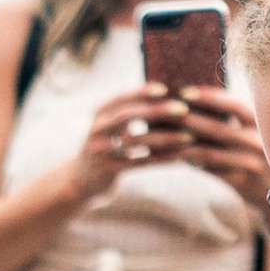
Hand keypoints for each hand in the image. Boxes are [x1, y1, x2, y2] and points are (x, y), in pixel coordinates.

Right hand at [68, 84, 191, 201]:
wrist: (81, 182)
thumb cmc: (106, 149)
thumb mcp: (110, 127)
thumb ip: (130, 113)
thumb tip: (165, 94)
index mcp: (100, 114)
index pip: (122, 98)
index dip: (142, 92)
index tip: (165, 88)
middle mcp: (97, 130)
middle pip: (128, 116)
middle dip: (157, 110)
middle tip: (183, 109)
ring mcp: (101, 151)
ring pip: (137, 142)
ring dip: (165, 138)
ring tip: (189, 136)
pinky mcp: (109, 171)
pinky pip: (140, 163)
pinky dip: (161, 159)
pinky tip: (180, 157)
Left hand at [174, 86, 269, 210]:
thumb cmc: (263, 158)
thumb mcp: (256, 135)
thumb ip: (233, 122)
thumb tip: (196, 104)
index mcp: (262, 125)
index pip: (235, 106)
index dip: (210, 97)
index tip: (185, 91)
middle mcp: (260, 142)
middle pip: (218, 128)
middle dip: (188, 119)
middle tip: (163, 113)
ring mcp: (252, 164)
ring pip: (211, 152)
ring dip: (183, 143)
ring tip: (162, 137)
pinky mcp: (243, 183)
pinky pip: (211, 172)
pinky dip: (191, 163)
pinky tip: (174, 157)